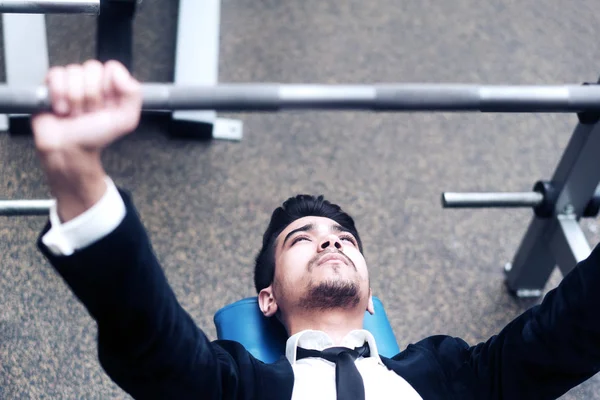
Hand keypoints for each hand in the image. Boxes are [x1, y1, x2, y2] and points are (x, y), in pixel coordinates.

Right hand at [31, 60, 141, 221]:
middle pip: (92, 68)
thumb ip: (133, 95)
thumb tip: (119, 72)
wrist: (68, 150)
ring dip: (75, 98)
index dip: (108, 87)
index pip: (112, 67)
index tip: (107, 105)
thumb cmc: (95, 138)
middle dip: (91, 96)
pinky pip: (56, 74)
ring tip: (75, 113)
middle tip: (89, 113)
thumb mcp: (125, 120)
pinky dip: (58, 94)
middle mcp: (93, 82)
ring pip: (73, 71)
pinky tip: (61, 109)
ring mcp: (72, 82)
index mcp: (112, 88)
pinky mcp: (52, 84)